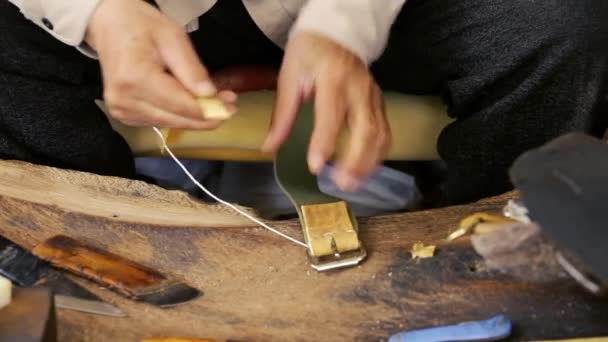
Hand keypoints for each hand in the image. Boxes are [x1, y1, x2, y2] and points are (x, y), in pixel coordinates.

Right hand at [86, 0, 235, 128]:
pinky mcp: (125, 116)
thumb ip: (191, 69)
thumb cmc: (141, 26)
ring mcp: (122, 111)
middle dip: (206, 115)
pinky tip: (192, 103)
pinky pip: (161, 121)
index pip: (180, 105)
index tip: (231, 106)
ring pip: (171, 123)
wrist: (109, 25)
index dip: (209, 110)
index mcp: (135, 78)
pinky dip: (179, 115)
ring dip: (195, 117)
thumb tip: (210, 95)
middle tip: (230, 106)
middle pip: (177, 119)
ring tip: (215, 102)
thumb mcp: (173, 37)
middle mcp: (125, 101)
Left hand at [263, 32, 390, 191]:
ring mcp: (373, 95)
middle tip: (342, 184)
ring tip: (354, 183)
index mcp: (333, 78)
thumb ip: (283, 113)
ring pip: (380, 134)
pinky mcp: (379, 102)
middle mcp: (359, 88)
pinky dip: (377, 154)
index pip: (331, 115)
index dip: (324, 142)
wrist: (338, 31)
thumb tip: (269, 146)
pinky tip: (366, 170)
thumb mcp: (290, 75)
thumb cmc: (310, 51)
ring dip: (369, 162)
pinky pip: (384, 132)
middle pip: (366, 129)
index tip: (315, 166)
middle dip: (356, 161)